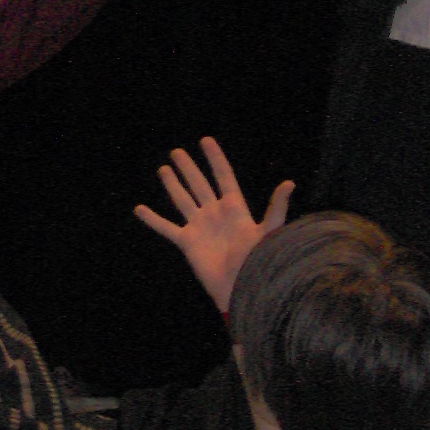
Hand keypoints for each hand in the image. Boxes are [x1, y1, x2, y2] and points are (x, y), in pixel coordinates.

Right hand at [134, 136, 293, 313]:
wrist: (242, 288)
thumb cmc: (258, 261)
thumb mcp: (269, 231)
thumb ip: (276, 207)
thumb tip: (290, 182)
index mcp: (235, 208)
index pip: (223, 176)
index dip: (215, 158)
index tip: (206, 140)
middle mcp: (215, 213)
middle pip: (199, 184)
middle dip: (188, 168)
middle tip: (177, 151)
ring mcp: (200, 227)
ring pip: (182, 200)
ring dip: (172, 185)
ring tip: (163, 169)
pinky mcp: (187, 243)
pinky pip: (166, 228)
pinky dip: (152, 219)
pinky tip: (139, 209)